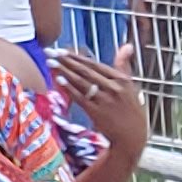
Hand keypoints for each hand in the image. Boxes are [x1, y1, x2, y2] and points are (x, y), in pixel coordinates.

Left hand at [57, 47, 148, 161]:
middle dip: (66, 60)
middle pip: (86, 71)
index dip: (77, 57)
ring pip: (81, 82)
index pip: (95, 65)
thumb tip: (127, 46)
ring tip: (50, 62)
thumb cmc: (130, 110)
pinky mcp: (96, 112)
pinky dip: (69, 87)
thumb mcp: (131, 86)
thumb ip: (124, 65)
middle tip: (51, 52)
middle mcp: (113, 88)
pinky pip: (80, 97)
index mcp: (121, 79)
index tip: (63, 50)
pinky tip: (58, 79)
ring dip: (64, 71)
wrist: (131, 136)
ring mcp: (104, 100)